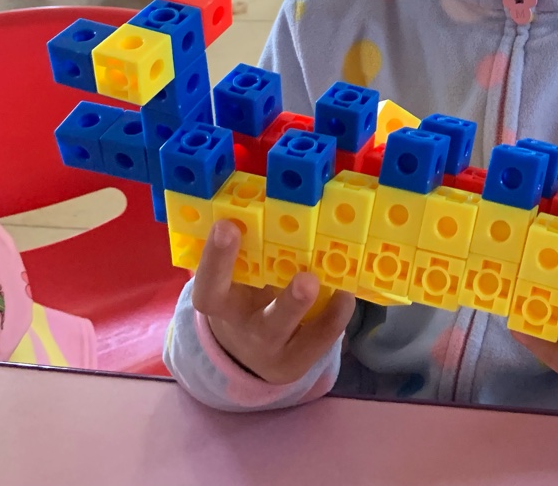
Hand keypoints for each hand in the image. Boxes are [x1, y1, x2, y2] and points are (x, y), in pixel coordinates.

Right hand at [191, 221, 355, 383]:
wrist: (243, 353)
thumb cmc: (243, 296)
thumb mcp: (236, 278)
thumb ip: (249, 250)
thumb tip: (272, 197)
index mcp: (220, 303)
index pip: (210, 286)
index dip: (216, 258)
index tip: (228, 225)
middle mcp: (243, 328)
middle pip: (257, 321)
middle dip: (284, 299)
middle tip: (305, 278)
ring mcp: (270, 348)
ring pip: (286, 332)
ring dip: (308, 309)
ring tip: (324, 284)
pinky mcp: (295, 360)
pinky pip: (317, 340)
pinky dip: (334, 317)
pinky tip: (346, 295)